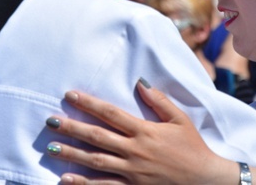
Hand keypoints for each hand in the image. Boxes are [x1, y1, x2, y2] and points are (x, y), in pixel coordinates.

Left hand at [45, 79, 229, 184]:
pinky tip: (66, 179)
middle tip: (50, 121)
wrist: (206, 181)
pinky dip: (84, 184)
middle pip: (97, 136)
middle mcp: (134, 150)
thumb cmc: (193, 148)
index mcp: (144, 131)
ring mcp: (132, 171)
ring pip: (96, 162)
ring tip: (51, 149)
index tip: (70, 95)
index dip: (89, 103)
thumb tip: (139, 82)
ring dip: (72, 155)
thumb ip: (159, 101)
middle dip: (72, 128)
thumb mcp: (180, 120)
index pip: (110, 113)